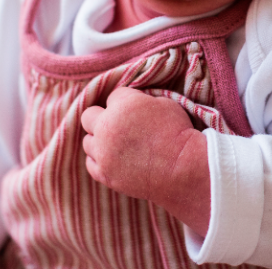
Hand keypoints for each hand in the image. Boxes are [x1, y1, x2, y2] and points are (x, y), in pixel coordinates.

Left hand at [80, 88, 210, 235]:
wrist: (183, 169)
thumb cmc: (179, 134)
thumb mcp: (165, 103)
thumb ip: (140, 100)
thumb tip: (133, 104)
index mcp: (123, 105)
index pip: (113, 96)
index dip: (126, 102)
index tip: (137, 112)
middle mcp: (107, 127)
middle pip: (89, 116)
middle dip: (102, 117)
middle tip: (119, 125)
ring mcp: (103, 153)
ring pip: (87, 141)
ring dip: (99, 140)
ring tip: (118, 145)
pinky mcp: (105, 174)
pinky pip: (91, 163)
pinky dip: (99, 160)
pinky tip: (114, 159)